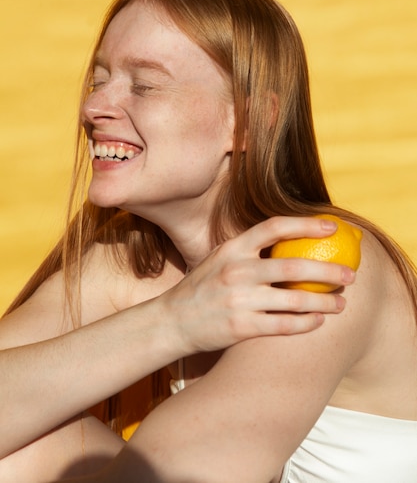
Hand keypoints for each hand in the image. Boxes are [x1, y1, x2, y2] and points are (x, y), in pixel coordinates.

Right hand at [160, 216, 354, 354]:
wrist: (171, 321)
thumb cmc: (202, 288)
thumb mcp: (220, 259)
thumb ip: (249, 251)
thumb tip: (291, 243)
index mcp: (233, 248)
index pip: (274, 227)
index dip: (306, 225)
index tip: (332, 228)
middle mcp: (236, 270)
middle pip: (294, 266)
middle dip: (329, 271)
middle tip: (350, 275)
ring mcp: (239, 300)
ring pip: (295, 300)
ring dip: (324, 302)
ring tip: (341, 304)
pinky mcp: (241, 328)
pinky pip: (284, 326)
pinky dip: (306, 324)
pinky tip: (318, 321)